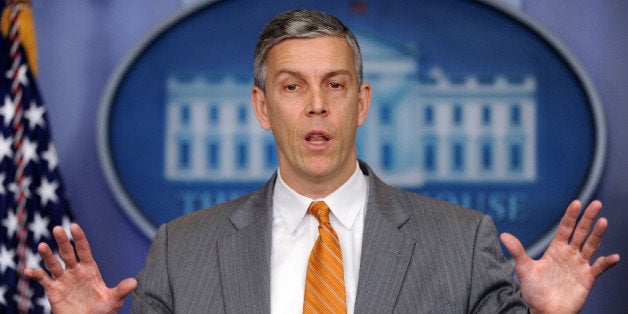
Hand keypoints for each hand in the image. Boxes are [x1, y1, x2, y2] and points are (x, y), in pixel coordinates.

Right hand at [24, 223, 136, 313]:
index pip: (84, 250)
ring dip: (47, 255)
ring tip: (42, 246)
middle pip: (67, 253)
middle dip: (62, 241)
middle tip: (57, 229)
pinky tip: (28, 271)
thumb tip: (135, 282)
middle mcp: (75, 271)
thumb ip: (121, 290)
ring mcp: (63, 280)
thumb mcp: (113, 300)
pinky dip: (35, 275)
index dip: (79, 238)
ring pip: (53, 264)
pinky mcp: (53, 290)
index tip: (74, 226)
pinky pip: (43, 280)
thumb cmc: (102, 311)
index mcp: (89, 269)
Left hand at [500, 200, 619, 313]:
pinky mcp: (587, 278)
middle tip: (596, 203)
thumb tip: (503, 235)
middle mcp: (569, 254)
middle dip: (588, 218)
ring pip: (591, 246)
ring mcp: (579, 265)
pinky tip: (614, 257)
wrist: (544, 310)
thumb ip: (517, 251)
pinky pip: (599, 268)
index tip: (576, 202)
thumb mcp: (524, 269)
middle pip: (581, 232)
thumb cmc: (534, 290)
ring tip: (603, 221)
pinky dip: (607, 262)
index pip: (565, 228)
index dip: (571, 216)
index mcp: (555, 249)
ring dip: (598, 234)